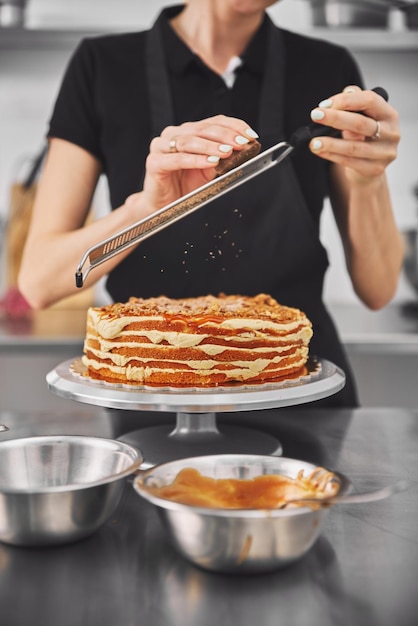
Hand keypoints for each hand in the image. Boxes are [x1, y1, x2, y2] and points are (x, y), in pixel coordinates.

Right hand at [126, 115, 258, 213]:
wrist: (163, 207)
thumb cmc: (184, 187)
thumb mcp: (209, 171)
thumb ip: (221, 158)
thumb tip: (241, 150)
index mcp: (188, 132)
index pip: (213, 122)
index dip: (233, 126)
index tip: (250, 134)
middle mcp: (173, 135)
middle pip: (201, 129)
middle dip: (225, 135)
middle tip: (241, 142)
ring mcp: (161, 147)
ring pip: (189, 141)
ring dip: (211, 146)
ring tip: (227, 152)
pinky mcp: (154, 162)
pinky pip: (177, 159)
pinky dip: (195, 160)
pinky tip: (210, 162)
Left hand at [308, 86, 399, 184]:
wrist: (370, 166)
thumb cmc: (364, 137)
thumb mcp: (363, 116)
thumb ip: (355, 101)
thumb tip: (344, 93)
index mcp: (389, 114)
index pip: (369, 100)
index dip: (346, 100)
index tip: (325, 104)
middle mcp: (391, 133)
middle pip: (360, 123)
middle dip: (335, 118)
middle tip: (315, 116)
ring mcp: (385, 153)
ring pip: (353, 147)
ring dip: (330, 143)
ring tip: (313, 141)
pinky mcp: (375, 169)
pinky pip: (349, 162)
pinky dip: (332, 156)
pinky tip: (320, 151)